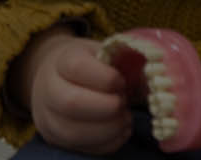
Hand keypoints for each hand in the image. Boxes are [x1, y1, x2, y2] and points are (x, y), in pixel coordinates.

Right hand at [16, 30, 130, 154]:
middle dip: (107, 108)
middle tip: (123, 103)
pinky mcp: (57, 140)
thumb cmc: (86, 64)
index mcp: (60, 61)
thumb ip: (120, 59)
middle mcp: (48, 90)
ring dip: (109, 129)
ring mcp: (49, 118)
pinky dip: (109, 142)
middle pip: (71, 104)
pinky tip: (120, 130)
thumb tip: (152, 74)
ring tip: (125, 118)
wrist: (53, 78)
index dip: (106, 78)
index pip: (77, 68)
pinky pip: (84, 148)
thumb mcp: (99, 52)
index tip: (121, 81)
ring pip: (75, 133)